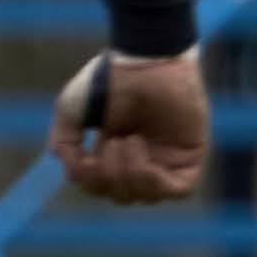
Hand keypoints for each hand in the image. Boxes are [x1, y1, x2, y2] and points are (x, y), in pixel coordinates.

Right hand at [52, 52, 207, 203]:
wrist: (145, 60)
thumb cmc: (110, 79)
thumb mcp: (72, 111)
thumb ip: (64, 144)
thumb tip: (73, 173)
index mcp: (115, 152)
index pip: (100, 188)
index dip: (89, 181)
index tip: (84, 157)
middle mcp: (142, 159)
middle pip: (121, 196)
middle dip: (107, 179)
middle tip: (110, 144)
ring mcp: (168, 158)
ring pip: (146, 197)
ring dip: (129, 177)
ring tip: (127, 141)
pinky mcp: (191, 156)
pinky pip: (179, 191)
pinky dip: (155, 183)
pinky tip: (145, 160)